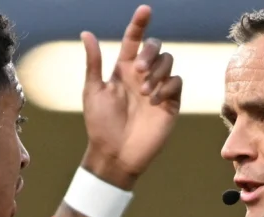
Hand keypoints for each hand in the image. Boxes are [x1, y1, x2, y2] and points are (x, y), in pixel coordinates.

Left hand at [79, 5, 182, 189]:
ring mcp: (158, 88)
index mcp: (123, 70)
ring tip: (144, 92)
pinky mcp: (170, 103)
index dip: (139, 24)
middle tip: (137, 70)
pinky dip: (167, 87)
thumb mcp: (94, 91)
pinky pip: (177, 83)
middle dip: (149, 53)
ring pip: (168, 62)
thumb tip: (86, 33)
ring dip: (157, 72)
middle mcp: (142, 75)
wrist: (115, 154)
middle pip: (155, 48)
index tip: (145, 9)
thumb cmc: (100, 124)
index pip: (134, 40)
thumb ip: (94, 62)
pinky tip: (154, 101)